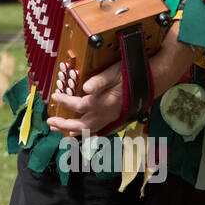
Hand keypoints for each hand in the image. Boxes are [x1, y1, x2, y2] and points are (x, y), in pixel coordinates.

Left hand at [47, 27, 196, 135]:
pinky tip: (79, 131)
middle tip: (51, 122)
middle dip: (64, 125)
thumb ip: (99, 80)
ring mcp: (112, 118)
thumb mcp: (114, 71)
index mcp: (106, 103)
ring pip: (90, 131)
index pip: (79, 106)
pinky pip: (98, 129)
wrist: (153, 79)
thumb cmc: (131, 72)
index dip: (65, 102)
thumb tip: (85, 86)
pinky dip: (86, 132)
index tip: (55, 96)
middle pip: (82, 126)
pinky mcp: (115, 118)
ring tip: (60, 130)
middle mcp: (108, 114)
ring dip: (73, 131)